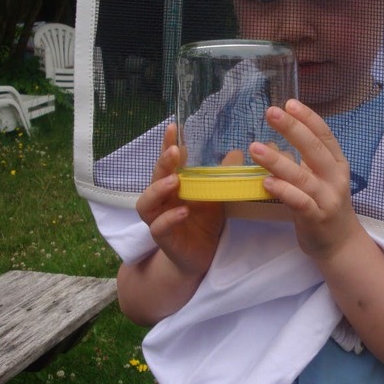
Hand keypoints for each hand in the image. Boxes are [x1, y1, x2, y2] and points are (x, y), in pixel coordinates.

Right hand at [135, 123, 225, 276]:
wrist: (200, 256)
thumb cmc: (205, 222)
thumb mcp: (217, 196)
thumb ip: (223, 176)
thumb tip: (237, 151)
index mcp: (174, 184)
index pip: (169, 161)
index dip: (168, 144)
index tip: (173, 127)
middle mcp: (162, 198)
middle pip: (155, 176)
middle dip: (164, 163)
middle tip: (175, 151)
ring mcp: (158, 218)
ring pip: (147, 202)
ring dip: (159, 189)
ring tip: (175, 181)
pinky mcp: (163, 238)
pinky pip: (159, 227)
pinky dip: (169, 218)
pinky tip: (183, 212)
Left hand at [249, 99, 358, 260]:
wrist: (341, 244)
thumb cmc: (325, 204)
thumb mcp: (320, 178)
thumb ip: (303, 159)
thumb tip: (274, 140)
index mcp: (337, 163)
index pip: (325, 135)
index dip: (308, 118)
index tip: (289, 103)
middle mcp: (335, 178)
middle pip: (314, 150)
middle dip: (293, 129)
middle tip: (271, 113)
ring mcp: (327, 199)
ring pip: (302, 176)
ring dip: (278, 161)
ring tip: (255, 148)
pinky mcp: (316, 218)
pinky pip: (299, 202)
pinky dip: (283, 191)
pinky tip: (265, 182)